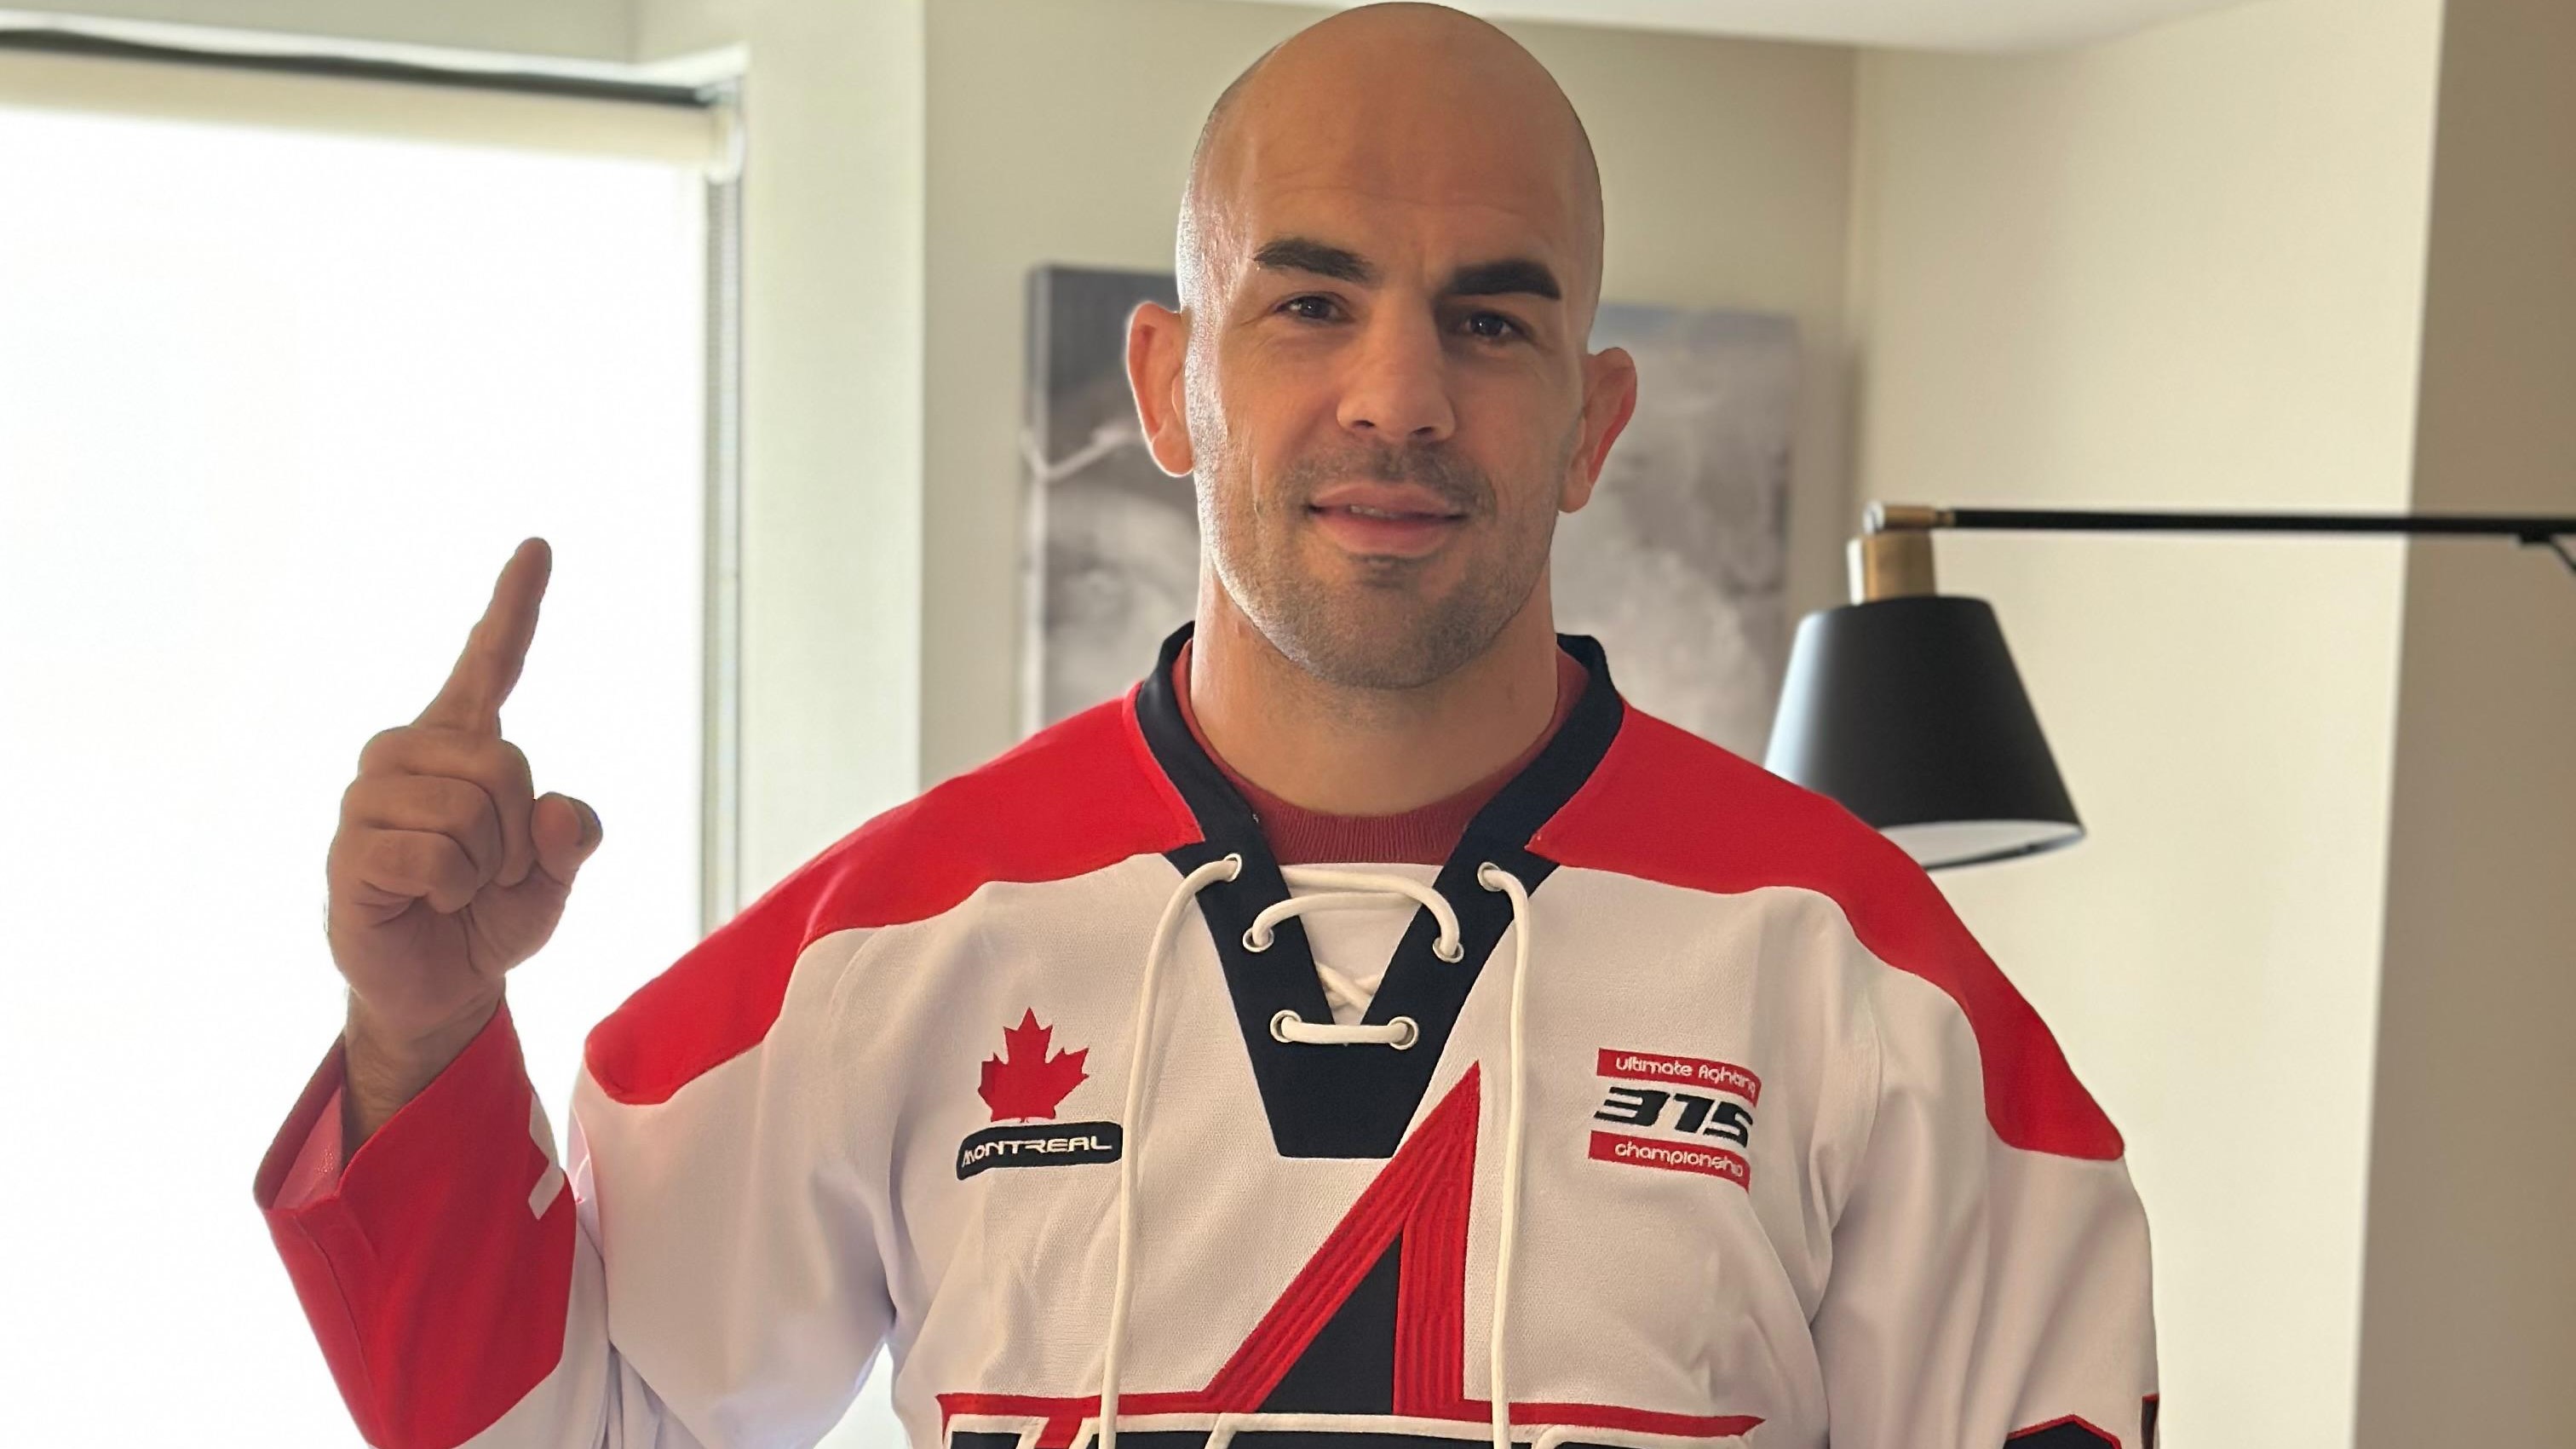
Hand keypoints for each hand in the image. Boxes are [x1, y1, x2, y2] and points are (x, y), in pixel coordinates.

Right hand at [323, 538, 602, 1139]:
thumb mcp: (557, 875)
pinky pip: (435, 857)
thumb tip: (559, 810)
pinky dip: (452, 892)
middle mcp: (408, 754)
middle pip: (504, 761)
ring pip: (470, 811)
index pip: (492, 662)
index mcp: (463, 744)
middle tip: (495, 870)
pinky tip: (425, 902)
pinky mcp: (349, 850)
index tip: (539, 546)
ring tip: (457, 887)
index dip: (516, 605)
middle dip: (522, 833)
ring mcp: (370, 798)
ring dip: (486, 867)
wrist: (443, 987)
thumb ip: (575, 836)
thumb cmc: (492, 916)